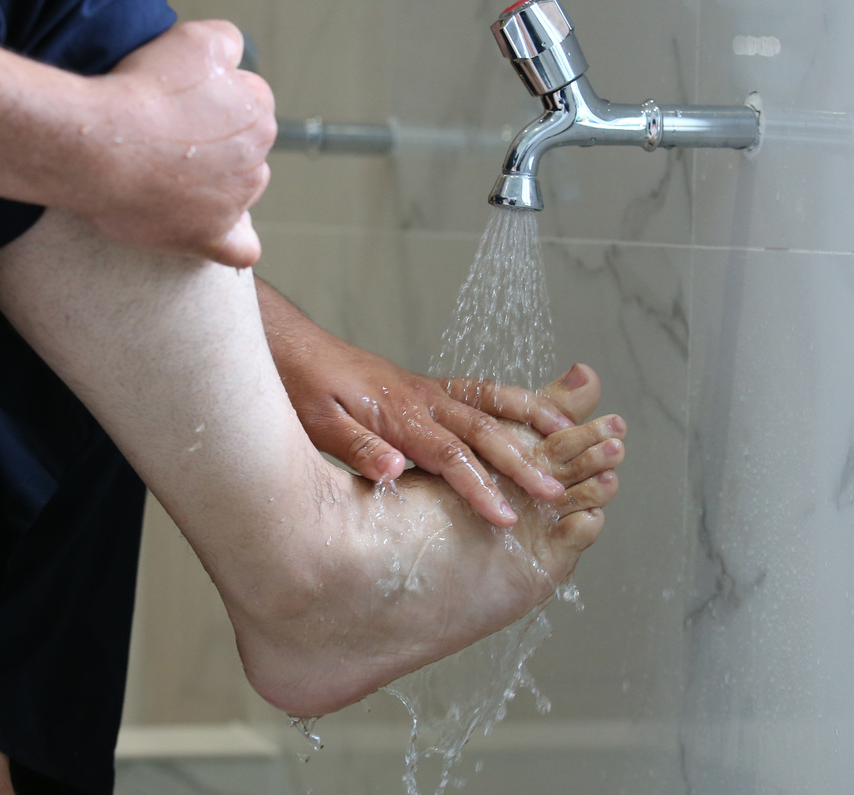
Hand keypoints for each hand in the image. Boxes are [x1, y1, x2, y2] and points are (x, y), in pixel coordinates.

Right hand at [75, 20, 275, 267]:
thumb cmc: (141, 91)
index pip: (248, 102)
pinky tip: (215, 231)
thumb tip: (235, 55)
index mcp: (257, 113)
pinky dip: (234, 242)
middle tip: (169, 135)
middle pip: (246, 149)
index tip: (178, 100)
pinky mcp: (206, 237)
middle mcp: (255, 161)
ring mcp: (233, 203)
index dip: (210, 98)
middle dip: (218, 141)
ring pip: (241, 191)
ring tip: (172, 174)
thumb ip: (228, 42)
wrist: (97, 144)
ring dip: (218, 183)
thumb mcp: (194, 39)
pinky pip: (240, 249)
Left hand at [258, 280, 577, 525]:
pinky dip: (510, 402)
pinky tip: (532, 414)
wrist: (293, 348)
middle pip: (482, 432)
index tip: (507, 515)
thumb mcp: (316, 424)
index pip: (449, 456)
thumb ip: (357, 448)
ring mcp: (426, 390)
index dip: (480, 487)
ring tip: (570, 438)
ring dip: (531, 422)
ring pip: (489, 405)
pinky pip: (477, 393)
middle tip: (556, 492)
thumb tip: (397, 470)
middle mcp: (420, 399)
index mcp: (397, 415)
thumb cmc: (301, 388)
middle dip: (522, 464)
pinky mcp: (424, 387)